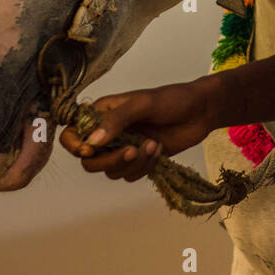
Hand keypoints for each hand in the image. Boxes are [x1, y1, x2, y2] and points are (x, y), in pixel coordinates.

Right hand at [59, 78, 214, 181]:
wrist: (202, 111)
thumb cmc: (173, 99)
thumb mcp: (144, 103)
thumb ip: (117, 120)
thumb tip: (91, 142)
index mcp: (103, 113)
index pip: (72, 133)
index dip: (74, 145)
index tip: (89, 150)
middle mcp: (109, 132)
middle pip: (90, 160)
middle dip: (111, 160)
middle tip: (133, 150)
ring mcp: (124, 147)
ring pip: (112, 171)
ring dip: (133, 163)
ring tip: (154, 145)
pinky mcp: (140, 160)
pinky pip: (130, 175)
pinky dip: (144, 168)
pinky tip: (159, 149)